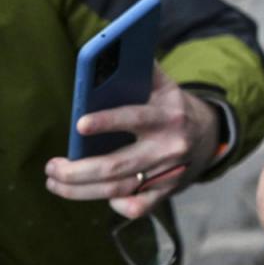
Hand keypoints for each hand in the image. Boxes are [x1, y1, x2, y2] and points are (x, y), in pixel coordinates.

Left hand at [45, 66, 221, 218]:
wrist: (211, 135)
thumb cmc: (174, 107)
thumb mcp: (165, 86)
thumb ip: (142, 70)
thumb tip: (107, 56)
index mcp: (168, 116)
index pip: (135, 118)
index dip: (107, 122)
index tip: (79, 125)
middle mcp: (169, 147)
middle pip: (117, 166)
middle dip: (77, 171)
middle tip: (51, 167)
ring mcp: (168, 173)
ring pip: (118, 189)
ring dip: (80, 190)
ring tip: (55, 182)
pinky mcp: (167, 191)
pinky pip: (138, 208)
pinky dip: (116, 205)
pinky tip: (97, 195)